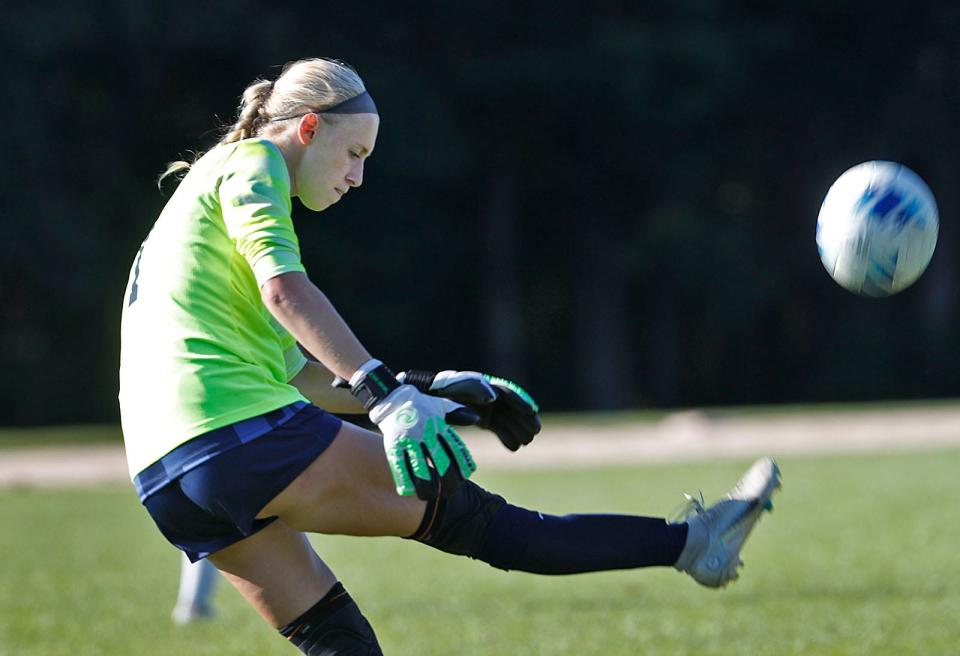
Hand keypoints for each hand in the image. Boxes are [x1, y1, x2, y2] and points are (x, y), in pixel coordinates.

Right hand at [369, 385, 476, 498]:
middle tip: (451, 491)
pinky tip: (408, 491)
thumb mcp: (440, 405)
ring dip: (426, 484)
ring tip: (430, 496)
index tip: (466, 475)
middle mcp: (425, 433)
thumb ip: (457, 413)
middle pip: (440, 460)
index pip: (454, 447)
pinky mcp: (393, 444)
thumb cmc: (418, 403)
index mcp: (438, 425)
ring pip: (420, 466)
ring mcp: (409, 439)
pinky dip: (404, 478)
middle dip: (447, 478)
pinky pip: (399, 464)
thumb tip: (475, 418)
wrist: (391, 396)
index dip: (462, 463)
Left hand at [401, 370, 540, 450]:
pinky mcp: (481, 418)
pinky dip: (505, 436)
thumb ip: (467, 397)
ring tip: (529, 440)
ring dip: (518, 428)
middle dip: (523, 417)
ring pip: (506, 418)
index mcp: (478, 385)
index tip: (531, 410)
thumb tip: (490, 401)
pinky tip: (514, 448)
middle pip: (509, 405)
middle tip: (536, 429)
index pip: (503, 391)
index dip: (518, 400)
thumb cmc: (432, 395)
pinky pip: (497, 427)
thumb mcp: (447, 395)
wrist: (417, 401)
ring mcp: (484, 407)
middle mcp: (484, 395)